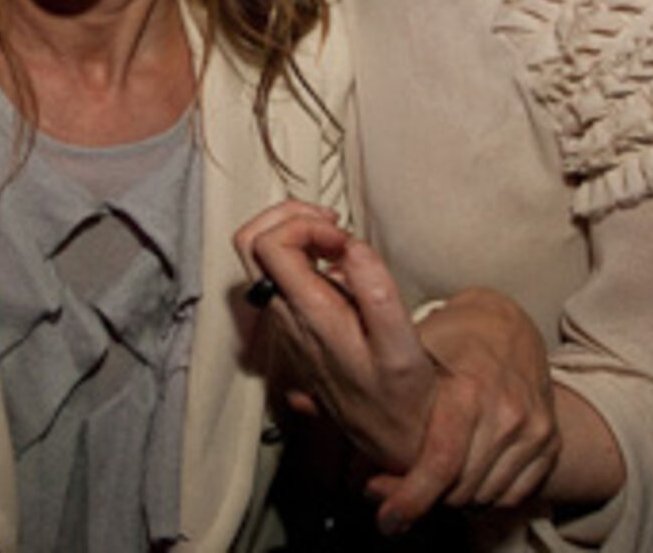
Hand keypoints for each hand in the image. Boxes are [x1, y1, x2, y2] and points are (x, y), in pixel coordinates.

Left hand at [234, 202, 435, 475]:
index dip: (303, 224)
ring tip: (337, 238)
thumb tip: (350, 247)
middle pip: (250, 243)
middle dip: (288, 216)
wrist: (392, 436)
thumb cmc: (401, 394)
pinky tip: (336, 259)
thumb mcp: (402, 346)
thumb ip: (377, 292)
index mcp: (308, 316)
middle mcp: (285, 317)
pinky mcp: (294, 325)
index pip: (269, 245)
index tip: (342, 237)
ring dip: (295, 231)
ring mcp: (285, 321)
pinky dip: (301, 250)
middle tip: (332, 223)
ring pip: (259, 256)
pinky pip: (277, 273)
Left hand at [365, 288, 558, 531]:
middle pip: (458, 487)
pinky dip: (484, 495)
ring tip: (427, 484)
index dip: (410, 495)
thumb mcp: (400, 351)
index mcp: (465, 389)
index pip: (439, 459)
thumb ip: (349, 378)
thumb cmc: (448, 337)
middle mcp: (503, 412)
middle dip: (423, 499)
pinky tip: (462, 478)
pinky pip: (511, 493)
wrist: (513, 327)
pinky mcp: (547, 443)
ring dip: (452, 498)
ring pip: (483, 494)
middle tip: (396, 506)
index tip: (386, 518)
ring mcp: (530, 430)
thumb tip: (299, 401)